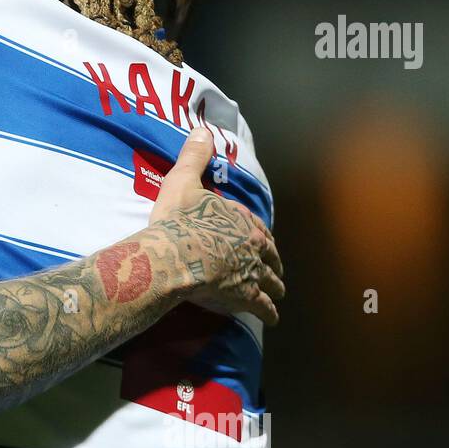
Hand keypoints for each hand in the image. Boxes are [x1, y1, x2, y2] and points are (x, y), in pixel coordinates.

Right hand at [149, 127, 284, 326]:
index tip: (260, 240)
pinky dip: (269, 312)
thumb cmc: (175, 220)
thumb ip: (194, 157)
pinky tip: (272, 317)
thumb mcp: (182, 181)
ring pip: (271, 280)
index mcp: (240, 217)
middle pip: (270, 254)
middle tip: (273, 268)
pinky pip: (263, 306)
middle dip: (273, 261)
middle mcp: (253, 243)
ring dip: (275, 286)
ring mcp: (252, 270)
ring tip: (276, 293)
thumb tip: (203, 130)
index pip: (256, 226)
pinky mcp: (246, 296)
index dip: (258, 234)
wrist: (173, 256)